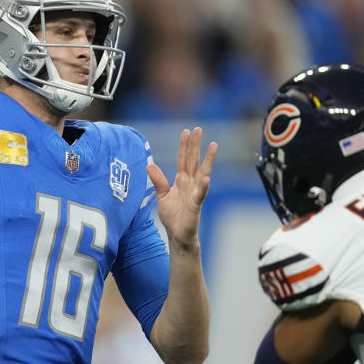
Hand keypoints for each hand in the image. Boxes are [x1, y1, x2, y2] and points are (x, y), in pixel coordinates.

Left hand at [147, 127, 217, 248]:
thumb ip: (158, 181)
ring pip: (202, 172)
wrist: (178, 234)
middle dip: (195, 145)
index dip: (184, 145)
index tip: (186, 131)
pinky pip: (200, 194)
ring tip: (214, 145)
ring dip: (208, 159)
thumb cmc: (172, 215)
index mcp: (181, 180)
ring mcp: (195, 192)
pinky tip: (206, 178)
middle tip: (199, 129)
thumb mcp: (161, 195)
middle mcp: (190, 183)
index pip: (183, 159)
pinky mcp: (196, 205)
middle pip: (193, 160)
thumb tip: (149, 165)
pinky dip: (203, 186)